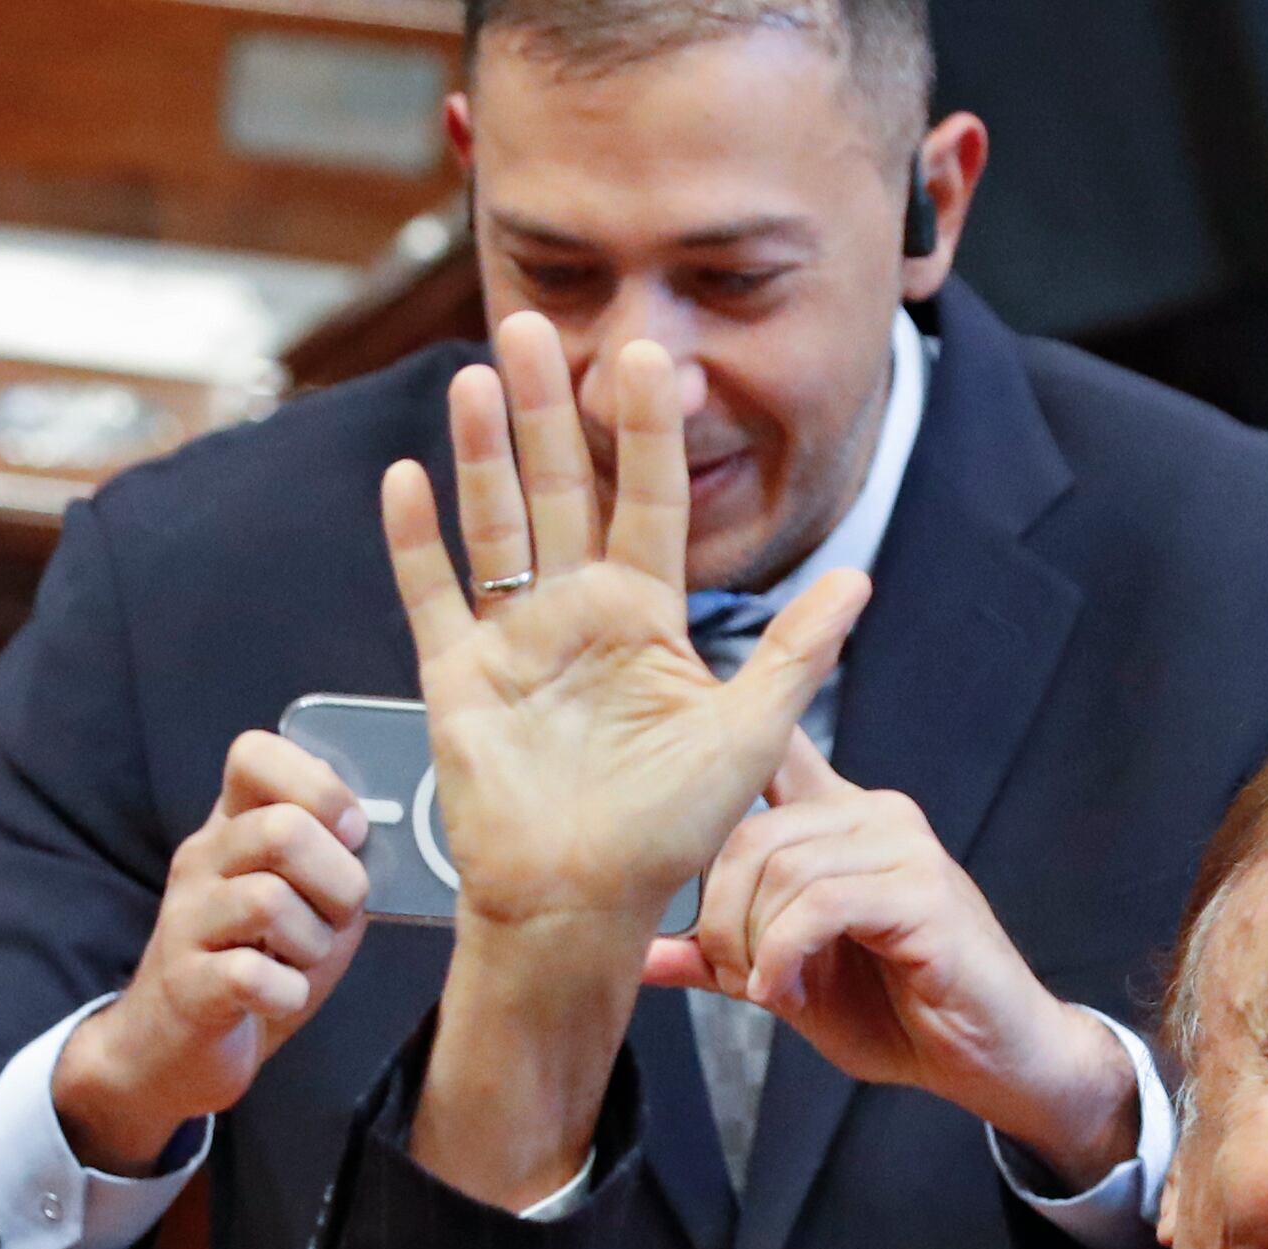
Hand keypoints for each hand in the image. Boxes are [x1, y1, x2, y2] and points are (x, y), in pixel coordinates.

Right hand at [54, 730, 374, 1176]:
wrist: (175, 1047)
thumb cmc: (259, 963)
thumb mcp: (305, 897)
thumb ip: (335, 856)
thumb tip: (382, 827)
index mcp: (232, 826)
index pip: (253, 754)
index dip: (318, 786)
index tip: (350, 834)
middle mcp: (201, 860)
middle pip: (282, 831)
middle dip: (338, 882)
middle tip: (337, 919)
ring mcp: (186, 920)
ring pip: (268, 901)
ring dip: (313, 943)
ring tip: (304, 963)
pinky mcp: (185, 984)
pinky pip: (249, 975)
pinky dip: (285, 993)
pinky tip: (282, 998)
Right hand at [383, 311, 863, 1203]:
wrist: (583, 907)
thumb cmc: (669, 834)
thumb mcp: (748, 738)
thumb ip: (795, 654)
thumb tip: (861, 582)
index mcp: (648, 618)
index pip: (653, 501)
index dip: (652, 431)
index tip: (654, 356)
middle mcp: (578, 614)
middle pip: (562, 489)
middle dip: (551, 408)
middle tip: (535, 323)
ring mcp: (515, 642)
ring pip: (497, 523)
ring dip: (485, 451)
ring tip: (476, 375)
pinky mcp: (459, 679)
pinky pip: (434, 596)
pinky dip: (417, 540)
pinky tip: (406, 477)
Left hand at [642, 735, 1137, 1186]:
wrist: (991, 1060)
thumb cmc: (899, 1016)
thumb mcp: (788, 984)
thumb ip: (721, 959)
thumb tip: (637, 956)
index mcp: (839, 819)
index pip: (772, 751)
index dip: (720, 743)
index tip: (673, 766)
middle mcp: (872, 814)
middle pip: (749, 830)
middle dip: (717, 914)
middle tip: (730, 977)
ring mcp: (903, 846)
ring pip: (781, 868)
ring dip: (751, 943)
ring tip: (763, 990)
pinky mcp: (923, 891)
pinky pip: (820, 904)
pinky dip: (784, 954)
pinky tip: (783, 991)